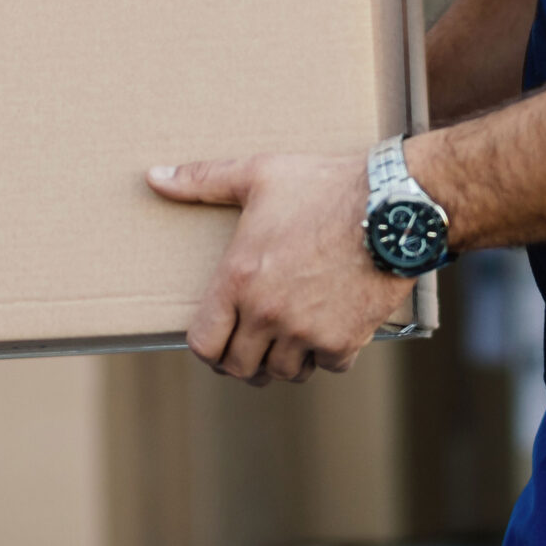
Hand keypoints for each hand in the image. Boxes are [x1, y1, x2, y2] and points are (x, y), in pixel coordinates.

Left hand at [147, 152, 411, 383]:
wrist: (393, 204)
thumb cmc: (323, 185)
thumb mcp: (258, 174)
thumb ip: (201, 181)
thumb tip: (152, 177)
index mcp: (238, 279)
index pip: (203, 344)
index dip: (206, 348)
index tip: (216, 342)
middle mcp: (267, 313)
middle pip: (240, 367)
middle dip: (242, 360)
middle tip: (252, 348)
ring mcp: (306, 331)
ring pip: (284, 371)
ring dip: (284, 360)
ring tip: (288, 340)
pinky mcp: (345, 340)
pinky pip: (328, 367)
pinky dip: (327, 356)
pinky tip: (328, 332)